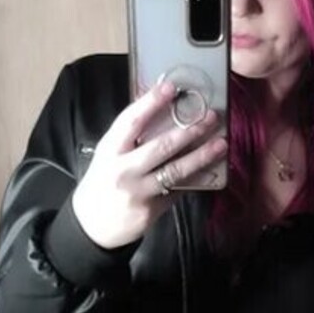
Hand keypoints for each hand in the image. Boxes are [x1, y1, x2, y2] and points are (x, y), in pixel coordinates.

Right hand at [72, 79, 227, 249]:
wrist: (92, 225)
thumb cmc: (103, 183)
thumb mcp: (108, 156)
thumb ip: (130, 138)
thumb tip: (163, 113)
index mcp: (110, 150)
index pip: (131, 121)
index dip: (151, 102)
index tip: (171, 87)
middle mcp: (124, 169)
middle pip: (161, 146)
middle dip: (189, 130)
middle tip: (211, 116)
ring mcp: (139, 191)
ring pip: (175, 170)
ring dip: (201, 156)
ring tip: (221, 144)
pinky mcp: (152, 210)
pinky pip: (178, 191)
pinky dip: (195, 179)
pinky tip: (211, 169)